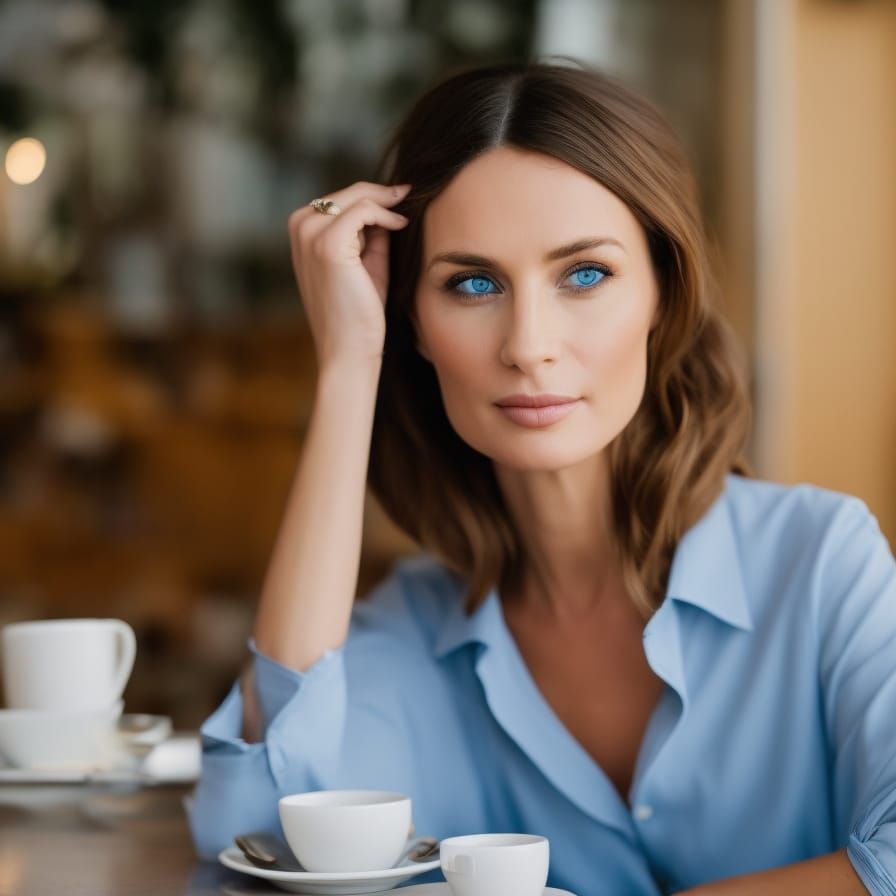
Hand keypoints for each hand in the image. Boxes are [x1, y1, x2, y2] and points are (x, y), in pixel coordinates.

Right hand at [287, 181, 411, 368]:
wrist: (348, 350)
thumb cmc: (358, 312)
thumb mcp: (366, 262)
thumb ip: (372, 233)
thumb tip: (390, 204)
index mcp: (302, 231)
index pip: (339, 198)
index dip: (373, 196)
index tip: (401, 198)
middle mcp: (300, 227)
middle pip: (348, 192)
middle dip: (382, 194)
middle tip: (409, 194)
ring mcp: (310, 234)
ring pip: (356, 197)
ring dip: (384, 204)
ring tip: (405, 217)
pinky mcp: (327, 244)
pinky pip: (363, 210)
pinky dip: (386, 214)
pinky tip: (401, 224)